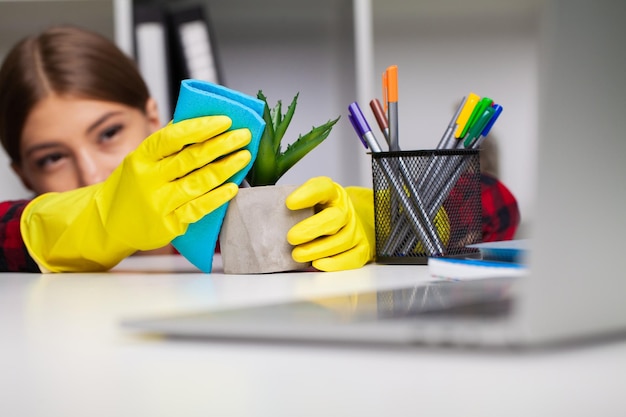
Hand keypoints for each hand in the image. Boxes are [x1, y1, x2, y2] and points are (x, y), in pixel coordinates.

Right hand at [22, 115, 251, 271]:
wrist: (107, 224)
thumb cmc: (131, 187)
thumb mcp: (140, 161)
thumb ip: (167, 145)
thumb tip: (202, 123)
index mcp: (141, 158)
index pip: (173, 137)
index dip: (201, 127)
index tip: (224, 120)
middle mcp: (148, 180)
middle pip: (191, 158)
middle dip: (222, 145)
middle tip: (244, 135)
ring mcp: (158, 203)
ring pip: (198, 183)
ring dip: (226, 168)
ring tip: (244, 157)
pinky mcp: (168, 225)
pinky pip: (198, 209)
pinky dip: (218, 197)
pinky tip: (233, 187)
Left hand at [285, 176, 374, 271]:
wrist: (348, 223)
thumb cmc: (322, 212)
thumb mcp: (310, 200)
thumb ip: (295, 203)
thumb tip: (267, 211)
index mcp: (332, 193)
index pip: (323, 188)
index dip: (307, 194)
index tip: (289, 203)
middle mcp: (345, 210)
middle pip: (335, 218)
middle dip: (312, 229)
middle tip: (291, 237)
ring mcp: (355, 229)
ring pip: (341, 240)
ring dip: (318, 250)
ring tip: (297, 255)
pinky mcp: (361, 248)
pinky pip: (352, 258)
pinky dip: (335, 263)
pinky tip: (318, 264)